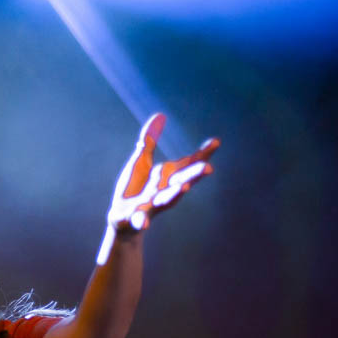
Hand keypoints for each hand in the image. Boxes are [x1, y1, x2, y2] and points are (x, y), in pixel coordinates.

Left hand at [107, 113, 218, 233]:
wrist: (121, 219)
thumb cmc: (135, 188)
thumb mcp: (141, 160)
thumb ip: (149, 140)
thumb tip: (160, 115)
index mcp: (167, 177)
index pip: (188, 164)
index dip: (202, 154)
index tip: (216, 141)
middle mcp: (164, 190)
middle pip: (182, 181)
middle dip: (194, 175)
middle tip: (209, 168)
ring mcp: (151, 205)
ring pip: (166, 200)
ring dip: (175, 194)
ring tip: (184, 186)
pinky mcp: (136, 217)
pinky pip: (141, 220)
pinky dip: (143, 221)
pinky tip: (145, 223)